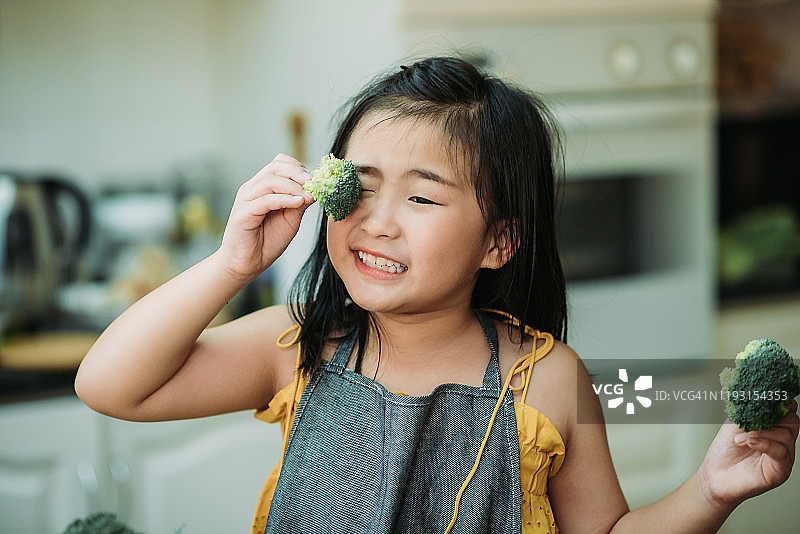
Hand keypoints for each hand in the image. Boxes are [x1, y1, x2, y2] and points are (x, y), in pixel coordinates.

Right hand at [216, 154, 313, 281]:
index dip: (299, 168)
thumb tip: (315, 189)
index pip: (280, 164)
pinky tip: (298, 202)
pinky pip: (265, 200)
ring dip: (294, 186)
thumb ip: (300, 203)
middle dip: (298, 172)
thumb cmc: (267, 241)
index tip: (316, 181)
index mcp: (262, 187)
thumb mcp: (290, 219)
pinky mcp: (243, 214)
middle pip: (275, 167)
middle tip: (315, 183)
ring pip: (270, 181)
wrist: (247, 264)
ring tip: (309, 196)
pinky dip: (284, 199)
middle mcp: (252, 189)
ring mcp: (245, 200)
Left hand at [698, 401, 798, 508]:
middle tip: (751, 419)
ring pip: (786, 436)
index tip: (766, 396)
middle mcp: (782, 442)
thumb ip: (749, 411)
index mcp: (774, 428)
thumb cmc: (725, 450)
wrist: (715, 475)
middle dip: (772, 416)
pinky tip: (748, 441)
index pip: (788, 411)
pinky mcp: (780, 470)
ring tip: (740, 437)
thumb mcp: (735, 423)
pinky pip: (780, 452)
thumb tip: (758, 395)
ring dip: (760, 432)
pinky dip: (764, 443)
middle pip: (792, 421)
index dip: (780, 402)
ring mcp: (783, 456)